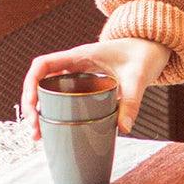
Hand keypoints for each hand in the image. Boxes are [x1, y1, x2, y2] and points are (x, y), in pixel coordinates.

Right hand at [20, 38, 172, 136]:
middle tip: (35, 132)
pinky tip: (54, 129)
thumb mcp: (138, 78)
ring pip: (49, 91)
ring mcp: (78, 74)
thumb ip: (132, 101)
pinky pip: (63, 96)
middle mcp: (74, 64)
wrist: (153, 47)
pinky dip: (54, 111)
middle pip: (41, 82)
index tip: (31, 106)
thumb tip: (123, 128)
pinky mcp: (85, 84)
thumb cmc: (144, 55)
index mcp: (80, 56)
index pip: (43, 64)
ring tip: (39, 136)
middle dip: (32, 106)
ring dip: (40, 111)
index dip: (31, 84)